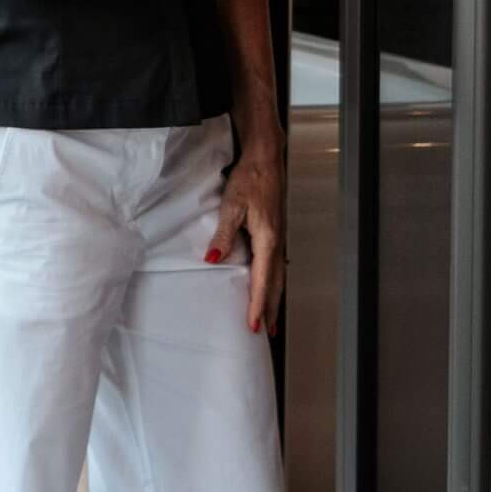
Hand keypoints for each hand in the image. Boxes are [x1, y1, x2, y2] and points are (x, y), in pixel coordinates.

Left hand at [206, 136, 285, 334]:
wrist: (266, 159)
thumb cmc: (250, 178)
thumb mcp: (232, 205)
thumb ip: (223, 234)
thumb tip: (212, 258)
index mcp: (268, 239)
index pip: (262, 280)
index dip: (257, 304)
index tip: (253, 325)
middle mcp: (277, 242)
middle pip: (275, 284)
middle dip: (269, 309)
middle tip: (265, 332)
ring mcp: (278, 237)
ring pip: (278, 276)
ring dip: (273, 298)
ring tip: (269, 319)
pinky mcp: (275, 232)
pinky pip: (276, 265)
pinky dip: (273, 282)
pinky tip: (267, 286)